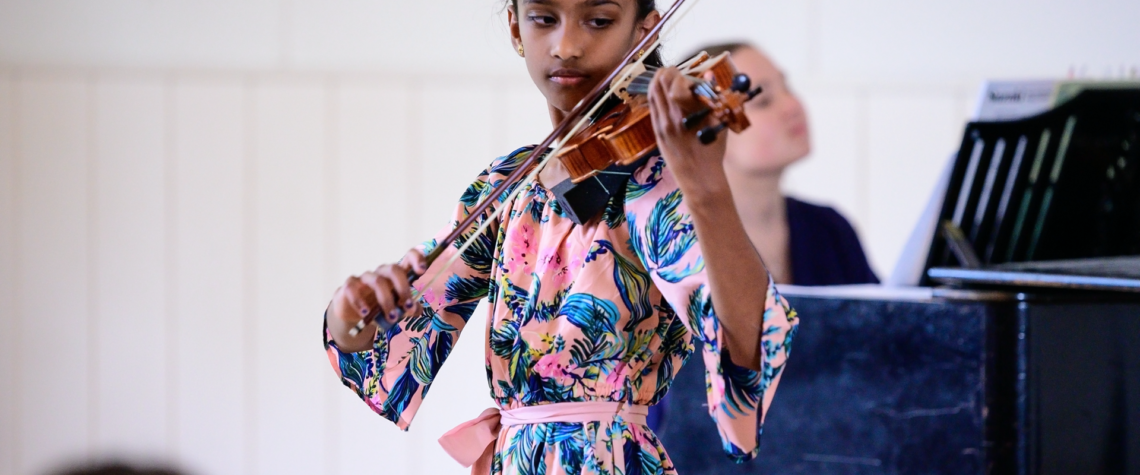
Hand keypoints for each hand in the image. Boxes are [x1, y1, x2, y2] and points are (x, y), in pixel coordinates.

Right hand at [331, 249, 426, 331]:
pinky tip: (365, 313)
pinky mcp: (349, 286)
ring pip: (377, 282)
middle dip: (403, 288)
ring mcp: (365, 278)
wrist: (354, 314)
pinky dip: (360, 302)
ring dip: (386, 301)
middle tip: (408, 307)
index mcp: (396, 275)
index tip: (422, 270)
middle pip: (394, 269)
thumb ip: (409, 308)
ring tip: (391, 318)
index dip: (416, 259)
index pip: (408, 257)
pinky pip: (353, 289)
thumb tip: (416, 309)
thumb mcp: (397, 309)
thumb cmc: (379, 306)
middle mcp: (382, 273)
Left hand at [647, 67, 729, 198]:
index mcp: (688, 112)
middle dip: (667, 73)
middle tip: (675, 72)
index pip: (676, 81)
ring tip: (668, 78)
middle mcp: (671, 116)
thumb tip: (708, 73)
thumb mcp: (719, 121)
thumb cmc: (713, 150)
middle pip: (659, 83)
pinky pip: (652, 107)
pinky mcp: (657, 132)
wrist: (699, 178)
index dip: (681, 73)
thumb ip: (713, 95)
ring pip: (652, 93)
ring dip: (659, 82)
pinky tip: (663, 94)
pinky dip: (656, 96)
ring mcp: (661, 124)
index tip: (687, 73)